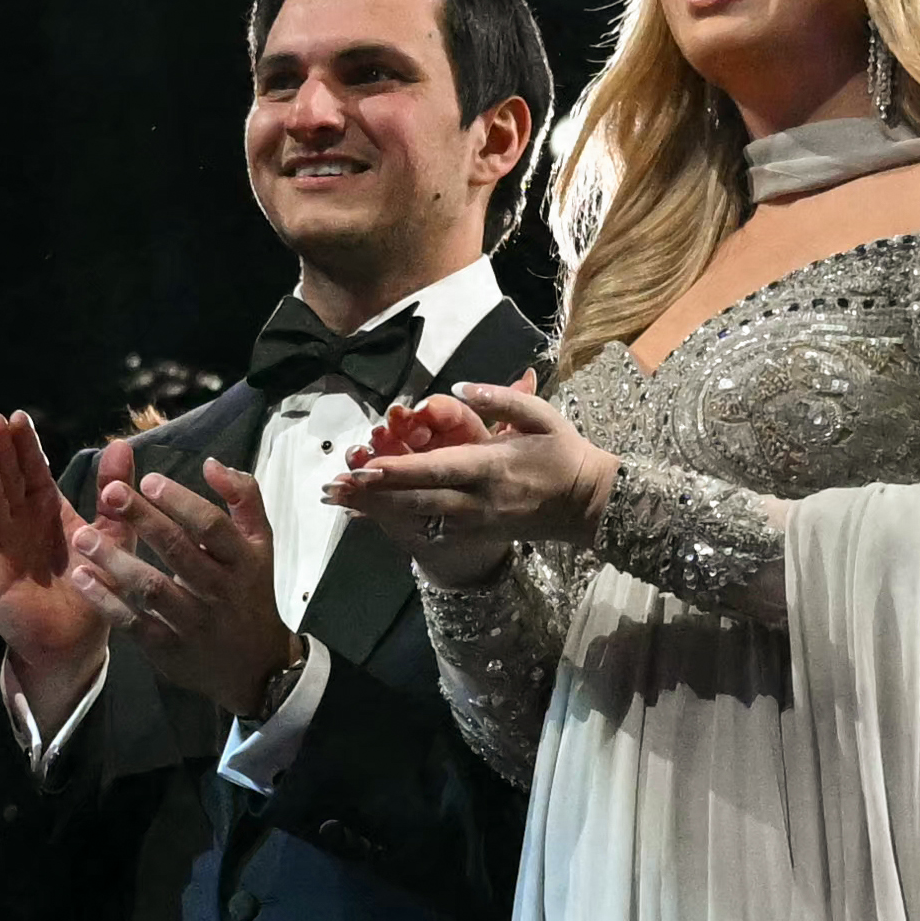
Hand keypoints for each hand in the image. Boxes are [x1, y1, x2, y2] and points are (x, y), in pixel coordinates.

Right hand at [0, 413, 109, 704]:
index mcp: (47, 512)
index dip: (24, 446)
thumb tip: (123, 443)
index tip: (17, 417)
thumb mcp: (112, 537)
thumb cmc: (94, 590)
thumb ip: (114, 495)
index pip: (32, 471)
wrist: (77, 644)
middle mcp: (19, 524)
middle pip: (6, 480)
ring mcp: (1, 547)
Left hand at [74, 462, 296, 713]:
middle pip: (178, 551)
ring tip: (83, 536)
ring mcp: (193, 622)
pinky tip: (82, 577)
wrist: (255, 666)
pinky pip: (134, 623)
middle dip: (144, 520)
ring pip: (152, 589)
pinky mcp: (168, 648)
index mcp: (243, 560)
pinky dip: (106, 601)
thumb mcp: (260, 543)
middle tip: (110, 493)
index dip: (181, 502)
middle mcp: (220, 591)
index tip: (148, 480)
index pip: (212, 527)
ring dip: (115, 561)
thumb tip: (211, 463)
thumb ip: (243, 498)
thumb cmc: (249, 589)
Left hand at [320, 383, 612, 582]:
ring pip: (416, 518)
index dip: (398, 470)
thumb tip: (461, 386)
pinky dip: (394, 522)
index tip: (363, 467)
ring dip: (374, 509)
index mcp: (492, 466)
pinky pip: (428, 529)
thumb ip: (502, 398)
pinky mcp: (476, 533)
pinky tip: (365, 515)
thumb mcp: (542, 416)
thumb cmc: (564, 453)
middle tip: (331, 488)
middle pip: (415, 500)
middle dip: (370, 494)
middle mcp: (478, 500)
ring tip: (336, 500)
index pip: (436, 469)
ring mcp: (476, 522)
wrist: (588, 505)